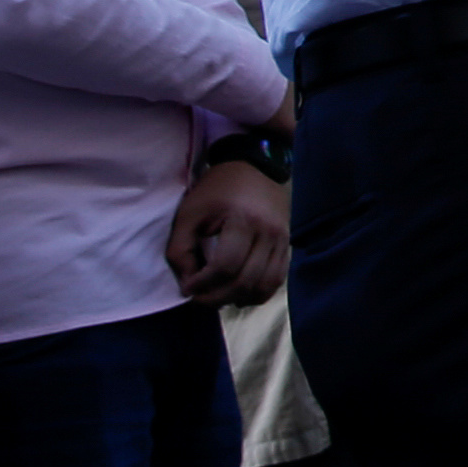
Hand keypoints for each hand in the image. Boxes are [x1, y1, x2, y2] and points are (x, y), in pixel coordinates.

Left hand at [170, 162, 289, 304]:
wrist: (254, 167)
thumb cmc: (217, 191)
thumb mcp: (189, 214)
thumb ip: (180, 250)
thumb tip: (187, 284)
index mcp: (243, 221)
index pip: (225, 267)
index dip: (203, 284)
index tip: (187, 287)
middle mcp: (268, 233)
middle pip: (245, 281)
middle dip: (217, 297)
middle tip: (199, 298)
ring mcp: (282, 240)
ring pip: (264, 286)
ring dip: (239, 299)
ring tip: (219, 296)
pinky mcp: (287, 246)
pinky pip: (276, 281)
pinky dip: (258, 293)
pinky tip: (240, 293)